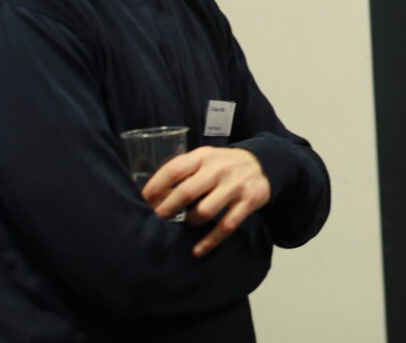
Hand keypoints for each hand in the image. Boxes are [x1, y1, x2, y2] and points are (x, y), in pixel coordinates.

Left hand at [143, 146, 270, 257]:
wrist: (262, 163)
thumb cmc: (222, 164)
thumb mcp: (204, 159)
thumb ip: (184, 172)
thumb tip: (153, 196)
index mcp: (203, 156)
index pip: (174, 170)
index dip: (156, 188)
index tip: (143, 202)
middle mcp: (219, 169)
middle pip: (187, 192)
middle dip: (167, 209)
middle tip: (156, 220)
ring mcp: (235, 185)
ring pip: (205, 211)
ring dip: (190, 222)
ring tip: (186, 224)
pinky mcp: (248, 202)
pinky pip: (226, 226)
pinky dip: (210, 241)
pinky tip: (198, 250)